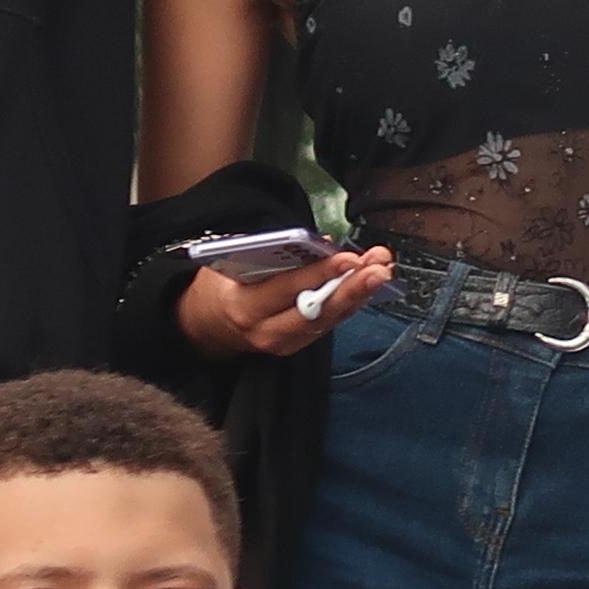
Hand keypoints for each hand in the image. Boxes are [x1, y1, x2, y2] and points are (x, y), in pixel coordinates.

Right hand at [177, 249, 388, 365]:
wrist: (206, 326)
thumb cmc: (221, 284)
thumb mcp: (232, 263)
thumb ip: (270, 253)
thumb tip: (320, 243)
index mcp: (242, 305)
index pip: (285, 289)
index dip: (319, 274)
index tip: (349, 258)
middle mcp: (264, 330)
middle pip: (315, 311)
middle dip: (351, 289)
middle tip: (379, 268)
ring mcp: (282, 343)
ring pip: (327, 320)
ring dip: (359, 294)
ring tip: (382, 270)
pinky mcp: (296, 345)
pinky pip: (328, 323)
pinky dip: (350, 302)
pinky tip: (370, 284)